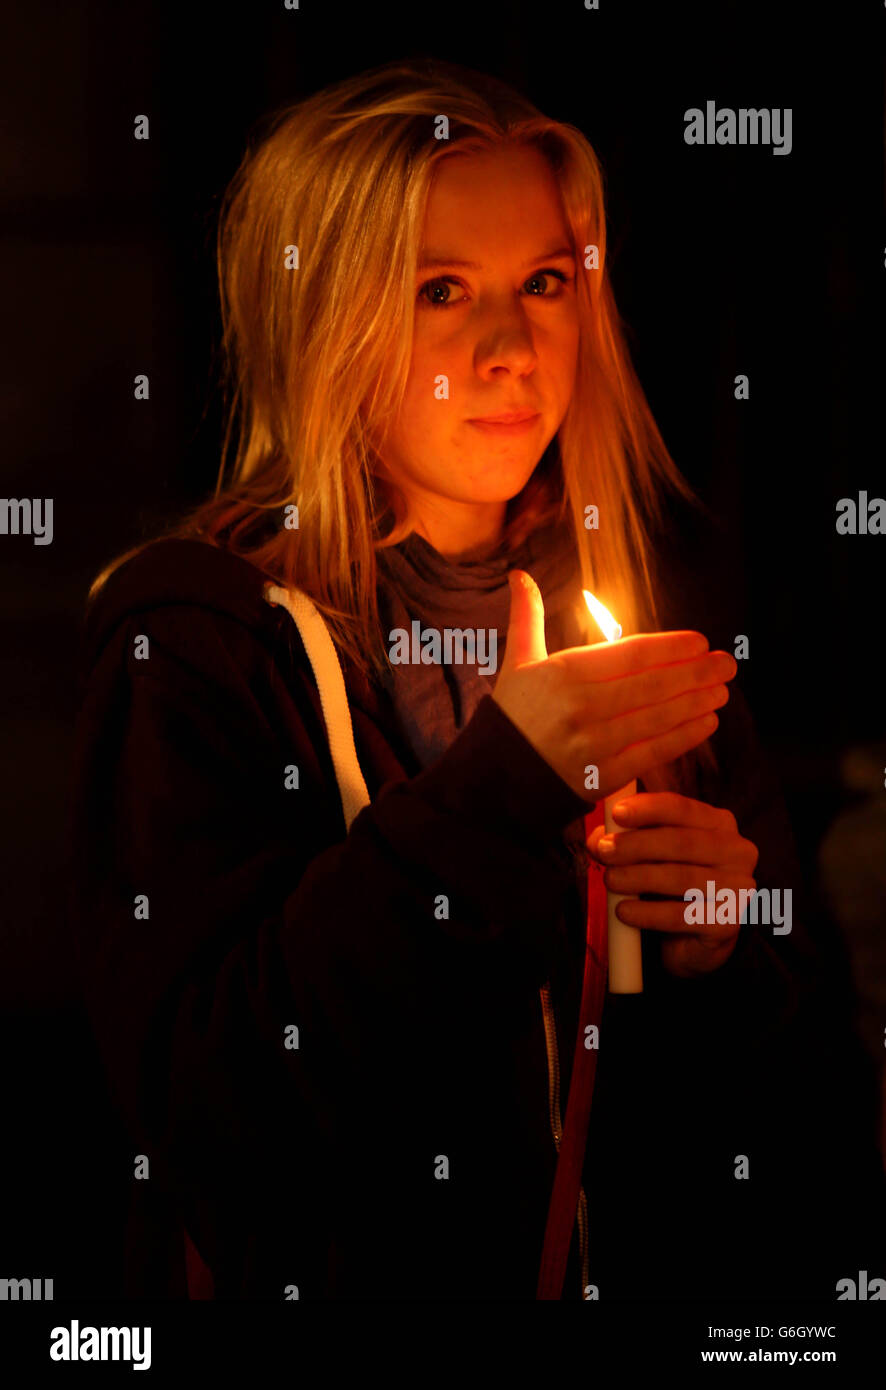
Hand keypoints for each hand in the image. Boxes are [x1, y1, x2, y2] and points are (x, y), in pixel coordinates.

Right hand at [492, 570, 735, 802]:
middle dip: (695, 673)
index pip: (629, 654)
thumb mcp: (516, 662)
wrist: (496, 777)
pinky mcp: (602, 776)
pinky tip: (706, 722)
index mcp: (564, 673)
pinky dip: (682, 737)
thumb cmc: (512, 714)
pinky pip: (652, 753)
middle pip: (651, 685)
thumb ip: (526, 617)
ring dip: (695, 703)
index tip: (700, 641)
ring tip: (722, 691)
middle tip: (727, 663)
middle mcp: (581, 707)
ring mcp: (594, 743)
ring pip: (657, 718)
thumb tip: (519, 575)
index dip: (670, 647)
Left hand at [586, 791, 758, 977]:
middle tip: (605, 851)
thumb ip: (625, 841)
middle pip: (682, 842)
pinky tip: (624, 911)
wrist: (693, 937)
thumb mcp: (649, 856)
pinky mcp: (728, 922)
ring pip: (682, 878)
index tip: (617, 813)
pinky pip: (682, 916)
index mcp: (719, 824)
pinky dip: (648, 913)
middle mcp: (737, 851)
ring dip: (639, 877)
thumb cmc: (670, 885)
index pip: (682, 808)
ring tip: (610, 881)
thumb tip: (598, 838)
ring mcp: (738, 888)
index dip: (648, 808)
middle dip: (637, 845)